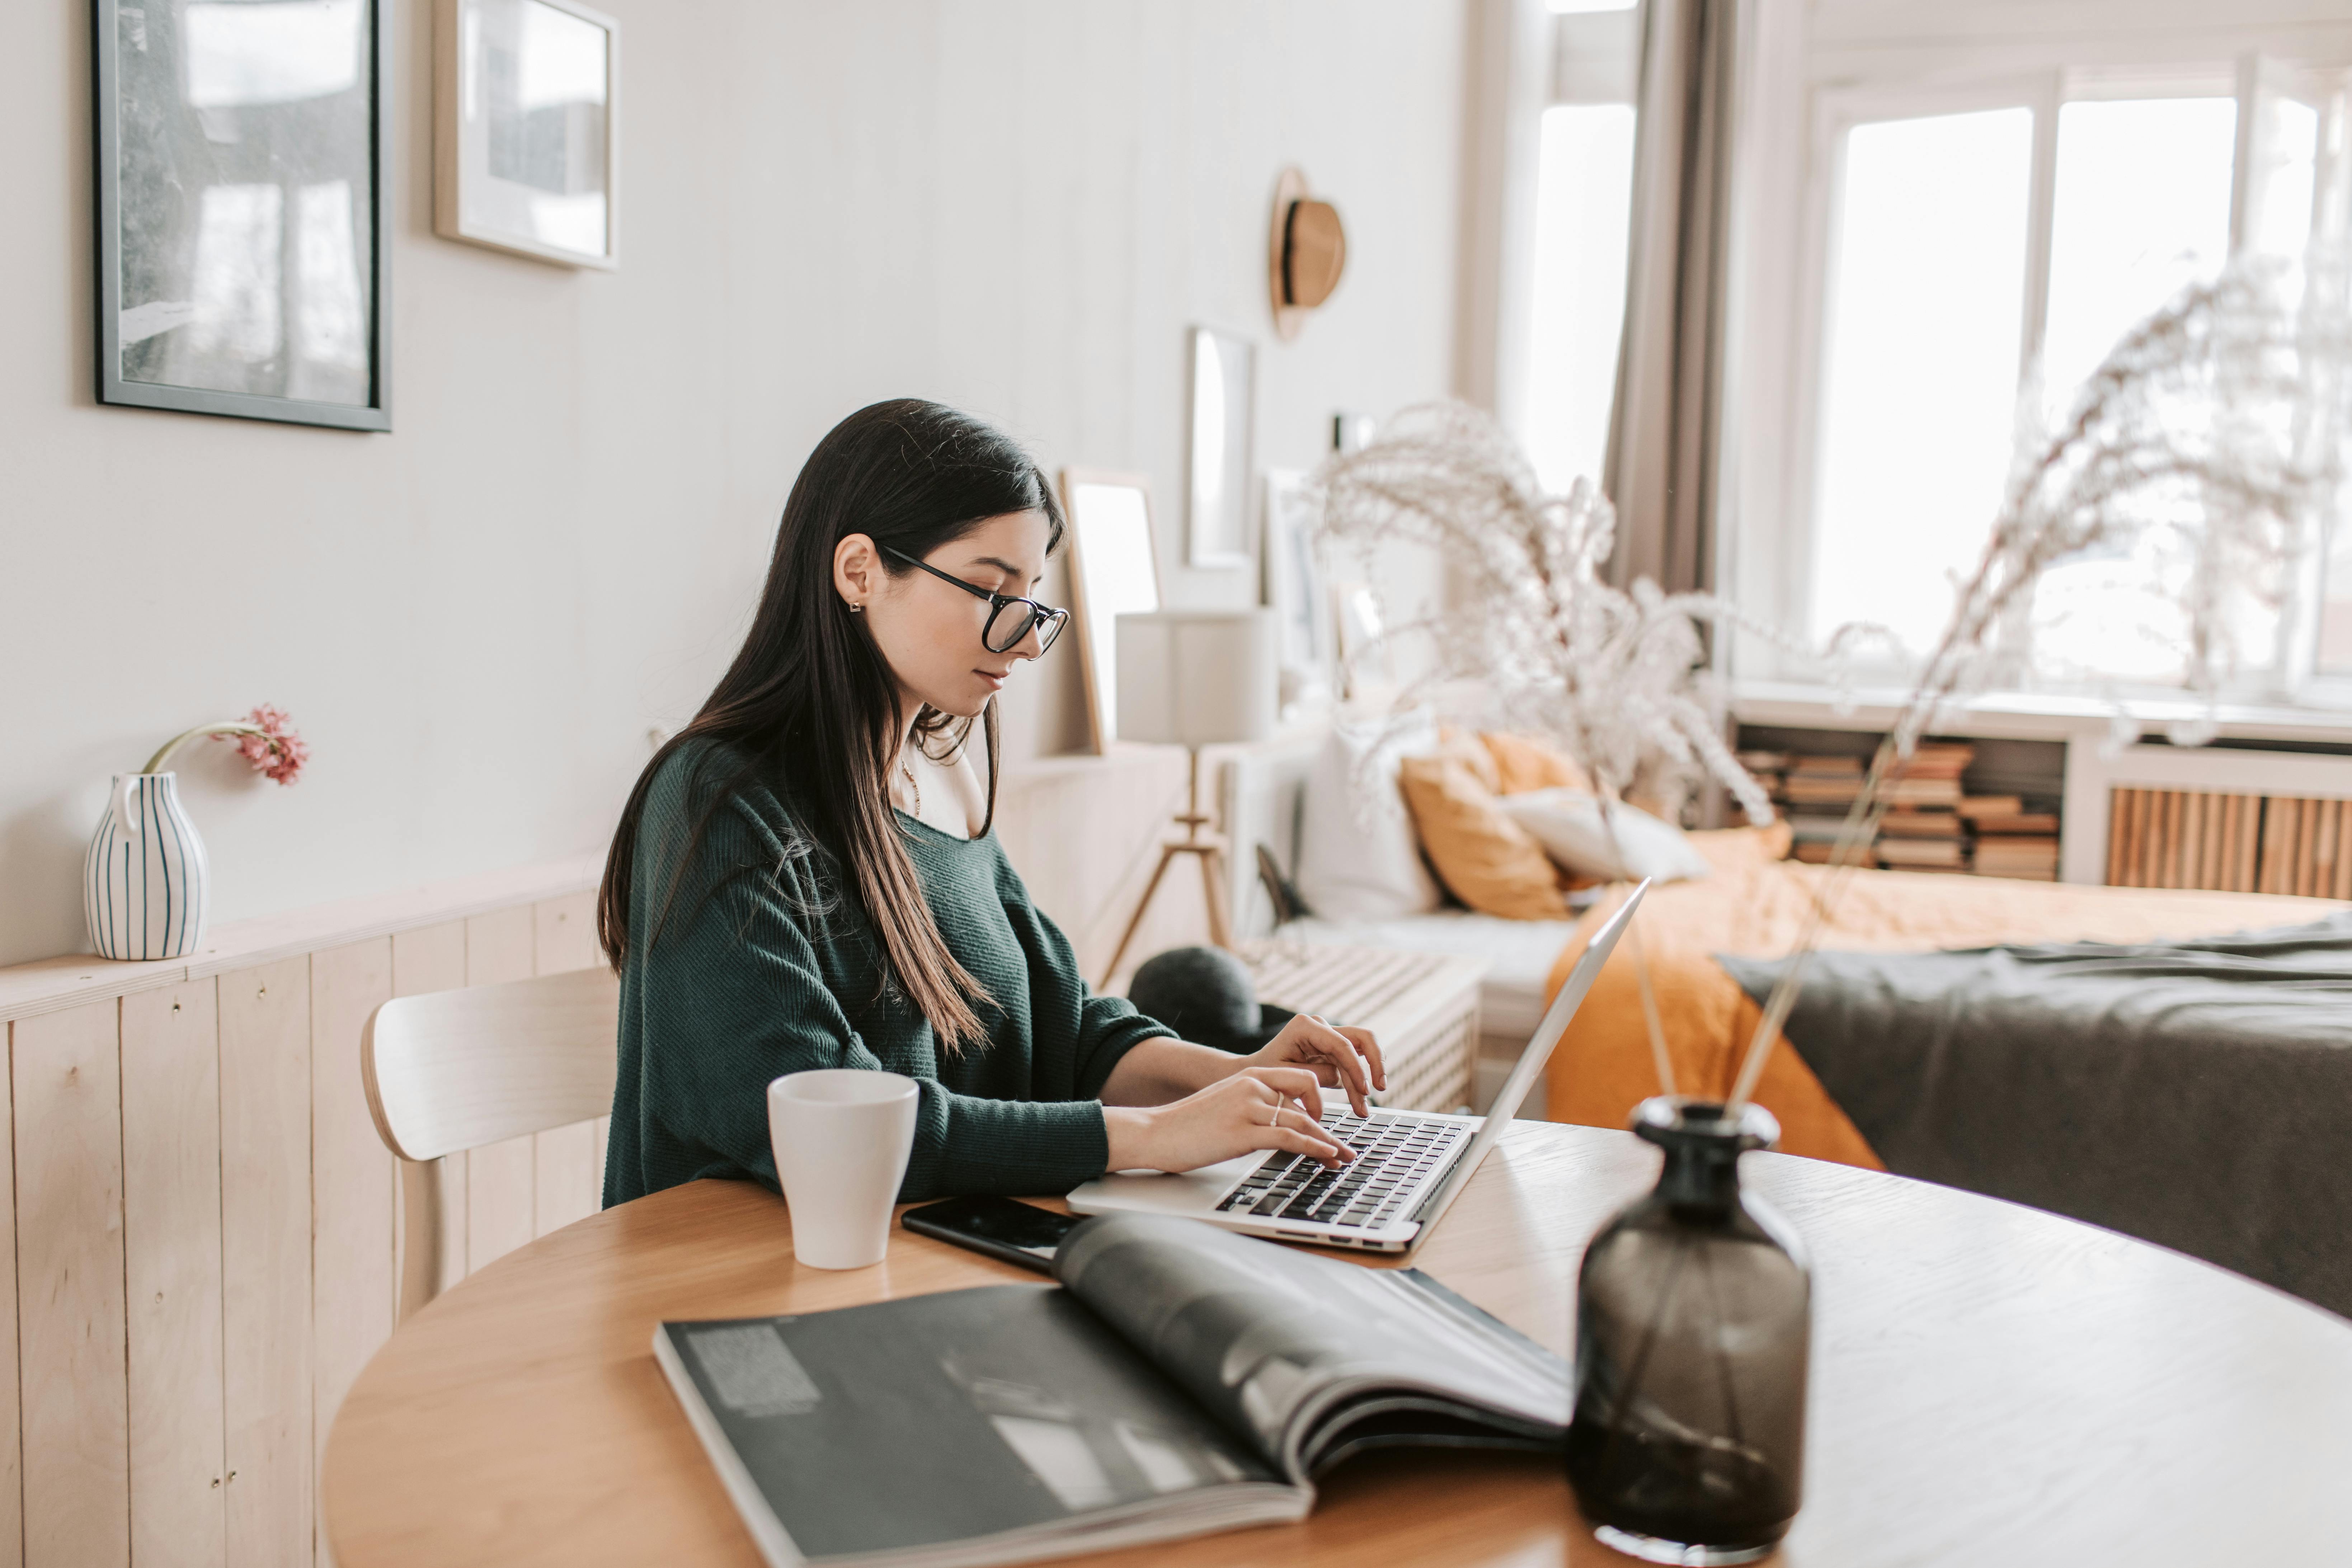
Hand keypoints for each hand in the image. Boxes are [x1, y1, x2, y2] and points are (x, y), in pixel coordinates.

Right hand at [1102, 1066, 1357, 1174]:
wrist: (1153, 1133)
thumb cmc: (1186, 1126)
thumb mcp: (1225, 1105)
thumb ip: (1253, 1107)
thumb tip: (1281, 1126)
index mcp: (1249, 1075)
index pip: (1298, 1080)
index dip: (1319, 1103)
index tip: (1327, 1125)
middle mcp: (1252, 1086)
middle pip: (1308, 1094)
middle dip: (1330, 1122)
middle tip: (1343, 1146)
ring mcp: (1248, 1107)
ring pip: (1303, 1120)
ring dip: (1328, 1143)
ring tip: (1342, 1159)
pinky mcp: (1243, 1132)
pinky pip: (1290, 1138)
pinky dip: (1314, 1149)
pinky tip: (1325, 1158)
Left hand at [1233, 1013, 1385, 1116]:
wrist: (1256, 1073)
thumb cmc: (1266, 1073)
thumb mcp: (1288, 1076)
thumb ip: (1317, 1075)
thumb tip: (1345, 1079)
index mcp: (1305, 1026)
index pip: (1342, 1044)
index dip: (1357, 1068)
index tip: (1365, 1090)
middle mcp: (1320, 1025)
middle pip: (1362, 1038)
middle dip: (1375, 1063)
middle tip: (1379, 1089)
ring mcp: (1328, 1035)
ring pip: (1362, 1051)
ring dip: (1367, 1078)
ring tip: (1363, 1109)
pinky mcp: (1333, 1048)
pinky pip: (1355, 1060)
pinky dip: (1359, 1080)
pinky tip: (1360, 1102)